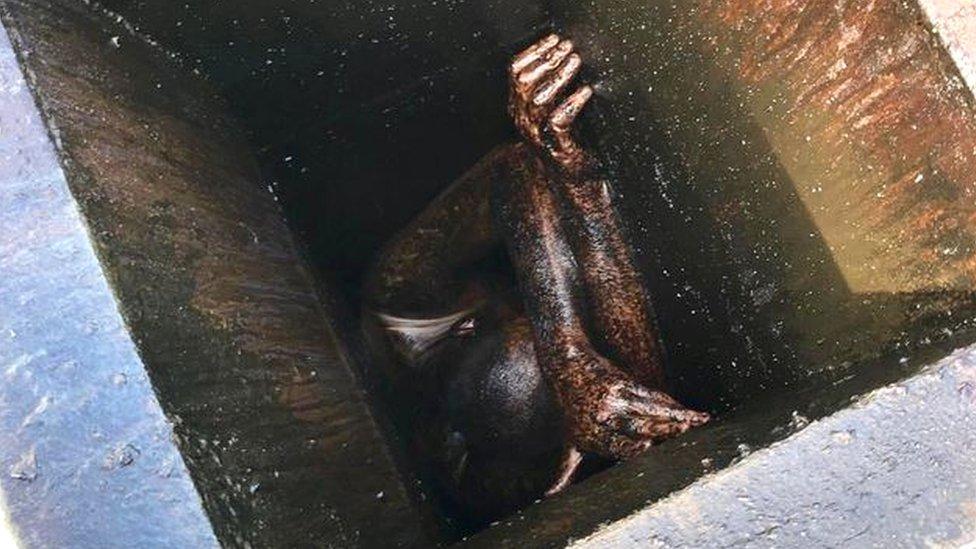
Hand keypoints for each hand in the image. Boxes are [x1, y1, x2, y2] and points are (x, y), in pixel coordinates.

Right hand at [508, 34, 593, 172]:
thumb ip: (552, 85)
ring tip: (576, 61)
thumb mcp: (553, 108)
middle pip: (524, 82)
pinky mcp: (557, 147)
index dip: (533, 52)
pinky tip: (585, 91)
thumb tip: (564, 52)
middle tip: (569, 47)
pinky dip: (572, 103)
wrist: (574, 179)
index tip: (554, 39)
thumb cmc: (568, 139)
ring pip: (539, 99)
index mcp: (519, 108)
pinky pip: (558, 121)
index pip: (515, 73)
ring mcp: (538, 135)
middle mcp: (524, 121)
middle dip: (547, 60)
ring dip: (558, 76)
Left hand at [551, 347, 709, 458]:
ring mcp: (615, 398)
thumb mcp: (568, 441)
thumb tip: (548, 496)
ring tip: (699, 423)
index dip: (629, 445)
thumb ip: (566, 471)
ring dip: (676, 416)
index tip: (646, 446)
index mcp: (592, 435)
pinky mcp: (625, 383)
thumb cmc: (570, 410)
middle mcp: (603, 416)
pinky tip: (690, 413)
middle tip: (685, 433)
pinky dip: (672, 405)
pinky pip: (652, 396)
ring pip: (649, 408)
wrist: (566, 366)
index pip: (614, 444)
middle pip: (635, 424)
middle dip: (661, 429)